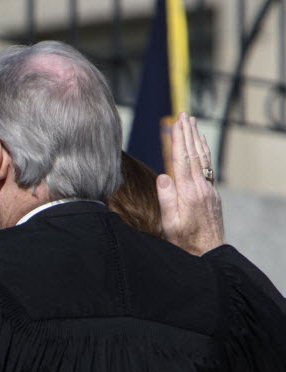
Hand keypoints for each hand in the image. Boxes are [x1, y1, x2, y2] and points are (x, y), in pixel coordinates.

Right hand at [157, 113, 224, 254]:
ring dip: (197, 139)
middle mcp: (201, 188)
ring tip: (193, 123)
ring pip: (203, 159)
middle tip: (185, 115)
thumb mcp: (169, 224)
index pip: (182, 160)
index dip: (179, 140)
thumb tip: (163, 175)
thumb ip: (167, 199)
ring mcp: (208, 190)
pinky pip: (207, 167)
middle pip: (194, 154)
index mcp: (188, 193)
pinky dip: (204, 152)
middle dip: (189, 133)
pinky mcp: (211, 194)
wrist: (208, 252)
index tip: (176, 123)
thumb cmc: (184, 242)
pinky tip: (201, 146)